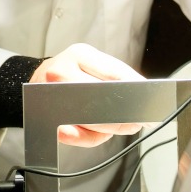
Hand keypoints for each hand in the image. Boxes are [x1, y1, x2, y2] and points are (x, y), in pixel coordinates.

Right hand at [30, 43, 146, 146]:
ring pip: (89, 119)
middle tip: (138, 122)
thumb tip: (139, 100)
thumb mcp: (93, 65)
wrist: (37, 79)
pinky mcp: (44, 115)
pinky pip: (72, 134)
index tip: (153, 105)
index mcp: (80, 54)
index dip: (137, 93)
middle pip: (102, 100)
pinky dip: (87, 137)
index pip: (115, 75)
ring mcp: (50, 94)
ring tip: (123, 125)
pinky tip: (97, 132)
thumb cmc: (73, 72)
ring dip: (111, 127)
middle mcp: (62, 70)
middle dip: (125, 115)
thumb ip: (116, 78)